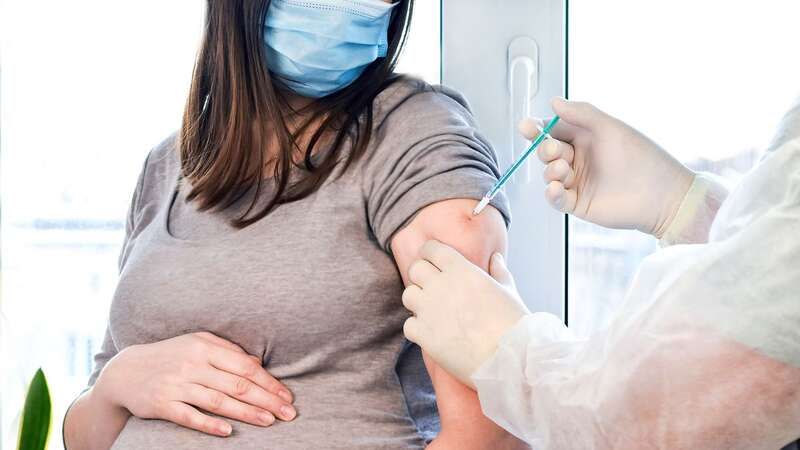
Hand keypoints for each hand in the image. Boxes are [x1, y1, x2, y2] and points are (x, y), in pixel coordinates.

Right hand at [93, 332, 295, 436]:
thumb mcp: (198, 344)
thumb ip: (228, 351)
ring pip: (218, 401)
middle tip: (288, 413)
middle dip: (266, 400)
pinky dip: (209, 423)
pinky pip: (189, 416)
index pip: (245, 366)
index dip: (269, 382)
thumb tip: (257, 364)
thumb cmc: (171, 355)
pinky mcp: (162, 404)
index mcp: (205, 347)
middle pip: (237, 384)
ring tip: (269, 421)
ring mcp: (177, 385)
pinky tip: (228, 431)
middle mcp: (193, 365)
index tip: (287, 396)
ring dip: (246, 413)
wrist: (126, 371)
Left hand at [402, 240, 529, 387]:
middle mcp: (440, 285)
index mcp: (461, 269)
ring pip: (408, 295)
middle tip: (432, 287)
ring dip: (418, 301)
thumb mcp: (508, 290)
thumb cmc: (513, 322)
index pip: (431, 249)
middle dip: (422, 276)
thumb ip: (499, 271)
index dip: (431, 254)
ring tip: (431, 311)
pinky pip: (408, 324)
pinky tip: (431, 332)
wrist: (510, 357)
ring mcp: (429, 310)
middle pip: (415, 269)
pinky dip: (417, 328)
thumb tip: (495, 257)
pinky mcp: (424, 334)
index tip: (434, 262)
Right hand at [521, 97, 694, 236]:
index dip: (538, 128)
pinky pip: (555, 198)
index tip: (527, 127)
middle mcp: (579, 158)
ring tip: (565, 171)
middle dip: (546, 150)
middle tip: (556, 151)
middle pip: (547, 151)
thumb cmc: (642, 158)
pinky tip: (556, 188)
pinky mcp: (577, 203)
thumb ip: (582, 113)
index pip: (553, 130)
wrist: (661, 195)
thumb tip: (554, 102)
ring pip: (549, 174)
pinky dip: (551, 193)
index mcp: (585, 137)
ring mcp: (577, 181)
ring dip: (551, 170)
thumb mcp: (611, 128)